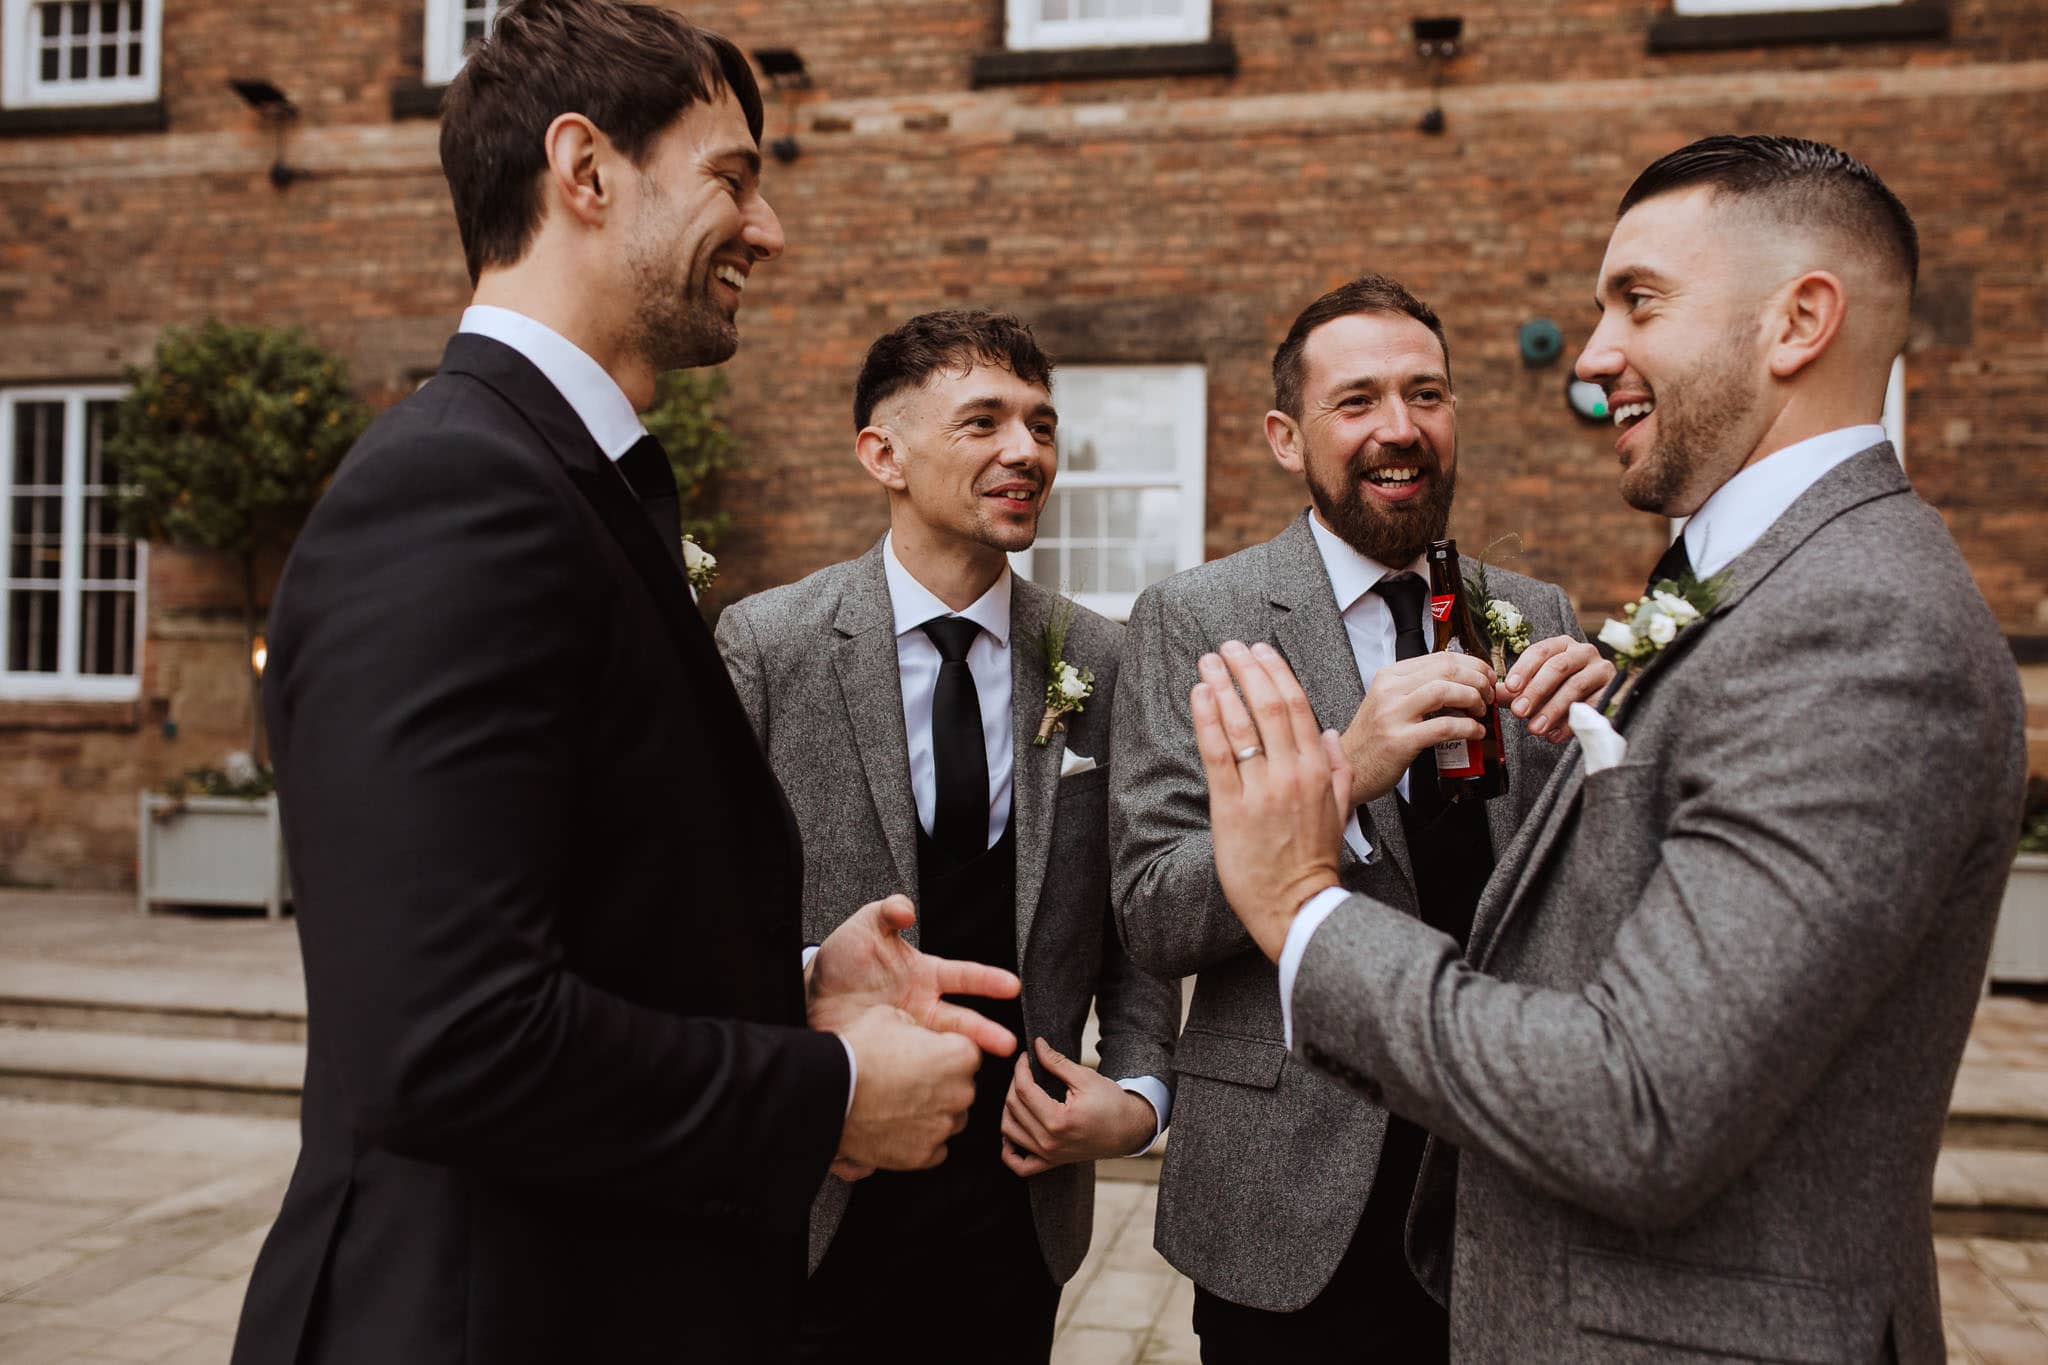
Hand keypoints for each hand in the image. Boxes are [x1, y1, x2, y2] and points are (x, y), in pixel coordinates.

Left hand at [808, 895, 1020, 1057]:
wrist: (808, 995)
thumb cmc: (842, 959)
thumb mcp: (865, 927)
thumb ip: (887, 911)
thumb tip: (906, 908)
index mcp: (926, 976)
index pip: (965, 977)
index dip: (990, 981)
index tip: (1012, 986)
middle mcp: (924, 1007)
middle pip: (964, 1021)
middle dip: (987, 1032)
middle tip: (1007, 1043)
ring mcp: (909, 1033)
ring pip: (944, 1048)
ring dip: (961, 1057)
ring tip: (975, 1070)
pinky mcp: (892, 1055)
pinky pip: (917, 1066)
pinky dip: (929, 1071)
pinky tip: (938, 1081)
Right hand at [833, 1004, 979, 1174]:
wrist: (829, 1092)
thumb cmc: (859, 1052)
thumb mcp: (889, 1016)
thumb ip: (915, 1026)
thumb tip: (916, 1034)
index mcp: (960, 1055)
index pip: (967, 1055)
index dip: (945, 1054)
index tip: (926, 1057)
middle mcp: (961, 1093)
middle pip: (961, 1089)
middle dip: (942, 1085)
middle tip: (909, 1081)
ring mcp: (943, 1127)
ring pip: (949, 1119)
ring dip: (933, 1113)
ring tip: (900, 1105)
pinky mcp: (924, 1155)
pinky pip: (934, 1148)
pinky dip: (920, 1140)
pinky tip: (897, 1127)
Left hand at [999, 1038, 1159, 1176]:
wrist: (1128, 1130)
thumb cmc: (1111, 1103)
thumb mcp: (1085, 1078)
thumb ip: (1057, 1062)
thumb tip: (1037, 1045)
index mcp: (1058, 1121)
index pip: (1024, 1090)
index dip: (1021, 1068)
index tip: (1026, 1056)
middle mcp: (1049, 1142)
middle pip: (1014, 1107)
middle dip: (1015, 1082)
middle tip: (1026, 1069)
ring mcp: (1048, 1155)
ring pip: (1009, 1131)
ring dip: (1009, 1108)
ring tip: (1020, 1092)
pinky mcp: (1050, 1162)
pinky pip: (1019, 1164)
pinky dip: (1008, 1149)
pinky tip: (1014, 1128)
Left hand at [1192, 642, 1348, 961]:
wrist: (1298, 906)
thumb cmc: (1315, 860)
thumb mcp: (1339, 810)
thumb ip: (1338, 768)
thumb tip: (1331, 735)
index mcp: (1318, 769)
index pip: (1298, 706)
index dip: (1276, 672)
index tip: (1260, 650)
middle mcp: (1291, 773)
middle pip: (1268, 705)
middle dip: (1247, 669)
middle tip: (1229, 646)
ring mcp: (1261, 790)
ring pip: (1242, 724)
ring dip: (1223, 685)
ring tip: (1208, 661)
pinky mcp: (1232, 809)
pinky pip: (1218, 755)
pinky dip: (1208, 720)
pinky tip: (1200, 694)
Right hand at [1339, 653, 1492, 803]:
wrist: (1348, 767)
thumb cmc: (1374, 738)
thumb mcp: (1390, 703)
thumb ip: (1420, 689)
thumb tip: (1463, 682)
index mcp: (1389, 676)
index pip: (1440, 657)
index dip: (1472, 665)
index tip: (1487, 677)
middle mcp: (1389, 690)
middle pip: (1446, 669)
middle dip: (1477, 680)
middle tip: (1489, 694)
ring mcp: (1393, 715)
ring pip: (1445, 691)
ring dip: (1473, 699)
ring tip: (1481, 711)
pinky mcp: (1400, 740)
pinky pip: (1444, 726)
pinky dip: (1468, 727)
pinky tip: (1475, 732)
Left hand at [1499, 636, 1616, 741]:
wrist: (1596, 699)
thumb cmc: (1558, 689)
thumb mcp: (1534, 686)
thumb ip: (1513, 690)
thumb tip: (1491, 694)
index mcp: (1561, 645)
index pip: (1540, 651)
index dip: (1523, 669)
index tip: (1509, 688)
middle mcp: (1583, 652)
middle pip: (1558, 667)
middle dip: (1536, 691)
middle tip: (1519, 712)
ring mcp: (1601, 669)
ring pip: (1575, 686)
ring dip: (1552, 709)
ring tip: (1535, 729)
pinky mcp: (1613, 690)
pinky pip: (1592, 706)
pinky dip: (1571, 723)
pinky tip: (1554, 735)